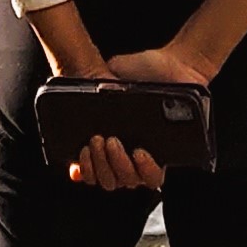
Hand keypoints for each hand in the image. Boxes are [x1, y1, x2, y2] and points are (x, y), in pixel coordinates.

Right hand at [62, 39, 209, 196]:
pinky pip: (154, 178)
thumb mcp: (111, 73)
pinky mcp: (166, 157)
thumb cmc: (142, 69)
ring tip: (114, 142)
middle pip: (108, 180)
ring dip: (117, 165)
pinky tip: (139, 152)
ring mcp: (144, 159)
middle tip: (97, 140)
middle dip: (98, 163)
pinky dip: (144, 169)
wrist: (171, 65)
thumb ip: (95, 84)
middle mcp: (125, 154)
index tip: (75, 163)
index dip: (83, 170)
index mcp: (108, 140)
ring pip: (128, 181)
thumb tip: (81, 100)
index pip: (92, 170)